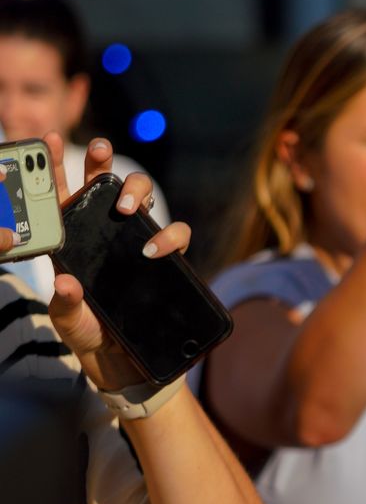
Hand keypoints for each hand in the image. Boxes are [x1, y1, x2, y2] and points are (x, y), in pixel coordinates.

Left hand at [43, 133, 192, 392]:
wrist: (129, 364)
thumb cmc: (91, 338)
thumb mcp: (70, 324)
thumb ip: (66, 305)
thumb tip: (64, 283)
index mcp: (73, 242)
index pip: (61, 197)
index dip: (55, 166)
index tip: (51, 139)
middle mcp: (106, 235)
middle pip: (106, 187)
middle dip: (102, 163)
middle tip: (98, 151)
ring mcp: (137, 243)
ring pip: (144, 200)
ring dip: (136, 192)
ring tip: (127, 208)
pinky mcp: (166, 258)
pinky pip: (176, 235)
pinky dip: (169, 236)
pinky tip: (155, 249)